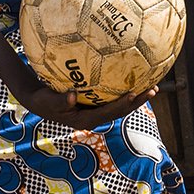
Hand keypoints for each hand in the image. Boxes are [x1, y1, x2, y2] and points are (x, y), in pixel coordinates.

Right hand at [14, 76, 157, 130]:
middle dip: (138, 101)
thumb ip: (60, 101)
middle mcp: (96, 116)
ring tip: (153, 85)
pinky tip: (134, 74)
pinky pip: (114, 95)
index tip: (133, 94)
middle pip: (121, 110)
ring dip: (137, 96)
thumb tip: (72, 96)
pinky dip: (125, 87)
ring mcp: (97, 110)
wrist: (40, 102)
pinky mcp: (96, 103)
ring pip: (121, 104)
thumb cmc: (43, 100)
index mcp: (87, 119)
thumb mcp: (48, 101)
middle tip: (153, 89)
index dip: (122, 105)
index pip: (109, 112)